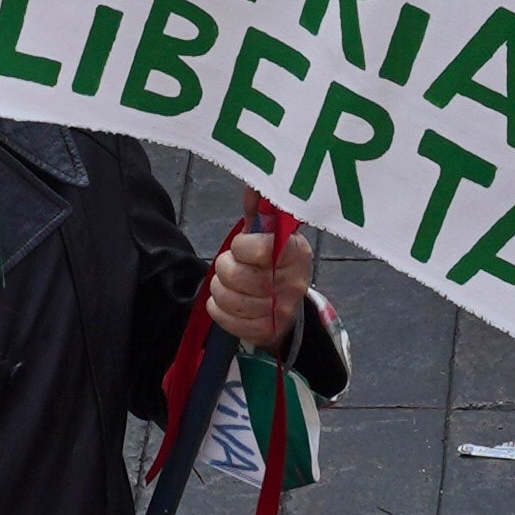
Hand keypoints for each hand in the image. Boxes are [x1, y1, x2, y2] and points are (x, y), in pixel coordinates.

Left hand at [207, 213, 313, 348]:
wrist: (286, 305)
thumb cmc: (272, 261)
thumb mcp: (269, 232)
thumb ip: (259, 208)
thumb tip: (251, 183)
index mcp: (296, 253)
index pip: (263, 249)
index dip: (242, 246)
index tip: (240, 245)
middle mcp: (293, 284)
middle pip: (240, 276)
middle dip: (225, 267)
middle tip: (229, 264)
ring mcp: (280, 311)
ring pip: (230, 298)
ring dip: (219, 288)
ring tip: (227, 281)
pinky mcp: (265, 331)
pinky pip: (225, 319)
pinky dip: (217, 308)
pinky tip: (225, 301)